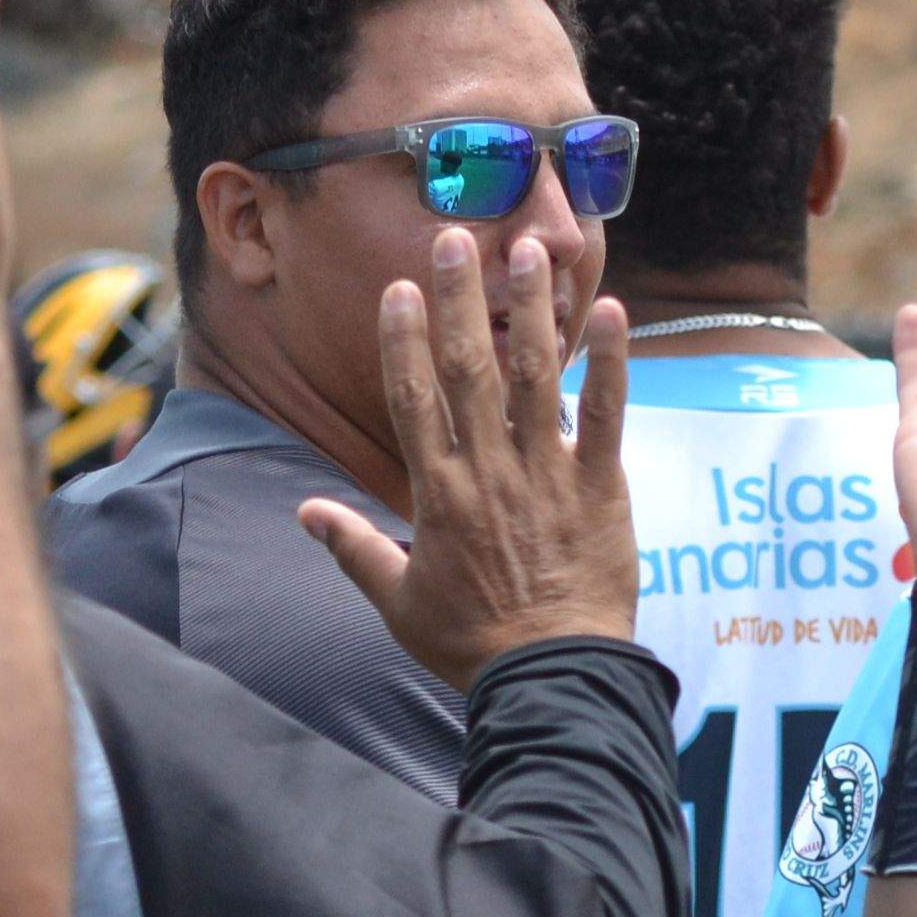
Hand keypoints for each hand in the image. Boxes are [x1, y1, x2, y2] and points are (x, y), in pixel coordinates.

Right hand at [307, 229, 638, 687]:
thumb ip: (353, 548)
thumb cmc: (472, 645)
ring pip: (536, 376)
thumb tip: (305, 512)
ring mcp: (548, 474)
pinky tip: (610, 311)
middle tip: (455, 238)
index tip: (399, 289)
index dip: (402, 340)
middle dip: (459, 300)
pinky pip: (608, 415)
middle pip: (469, 370)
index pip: (413, 400)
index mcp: (438, 494)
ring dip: (532, 309)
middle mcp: (489, 470)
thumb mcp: (397, 602)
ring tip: (530, 249)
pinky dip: (611, 363)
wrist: (551, 678)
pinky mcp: (602, 487)